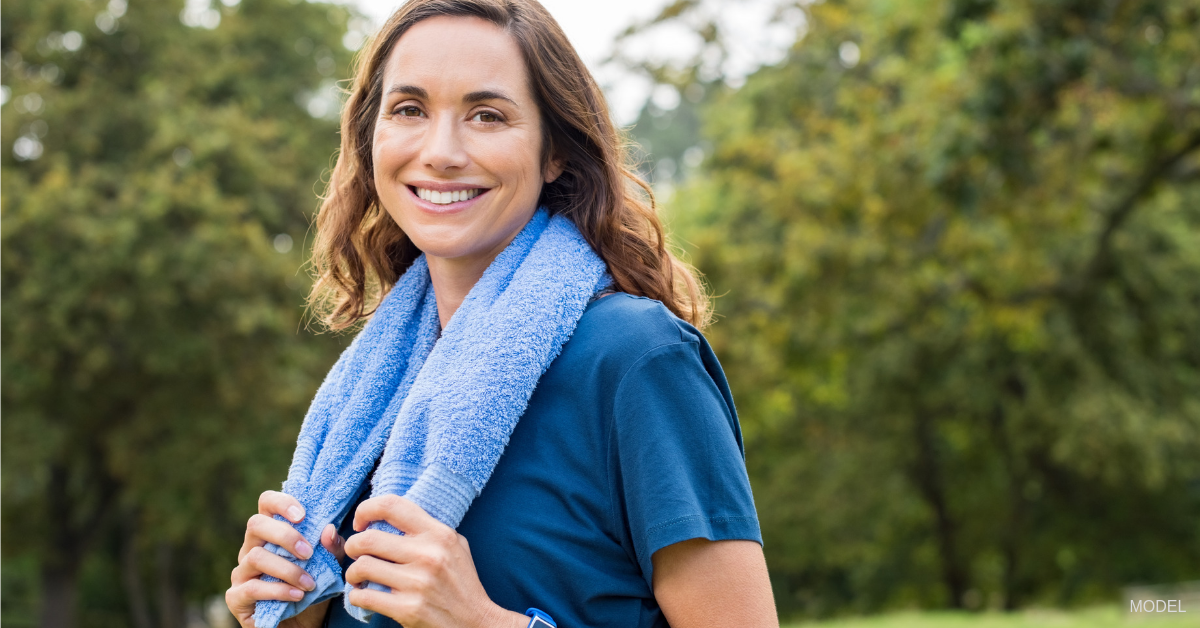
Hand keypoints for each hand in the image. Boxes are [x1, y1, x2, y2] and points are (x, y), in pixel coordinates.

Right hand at [226, 490, 347, 627]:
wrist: (303, 626)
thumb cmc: (313, 589)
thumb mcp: (330, 567)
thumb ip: (332, 548)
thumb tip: (328, 529)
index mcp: (271, 534)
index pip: (266, 504)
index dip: (281, 503)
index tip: (303, 515)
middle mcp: (251, 548)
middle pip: (255, 524)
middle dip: (285, 536)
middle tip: (309, 553)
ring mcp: (241, 572)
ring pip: (256, 557)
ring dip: (287, 569)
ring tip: (309, 583)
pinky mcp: (236, 596)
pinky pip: (252, 587)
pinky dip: (278, 590)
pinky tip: (297, 595)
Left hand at [342, 495, 526, 627]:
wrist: (475, 622)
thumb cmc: (462, 582)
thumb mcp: (455, 545)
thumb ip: (428, 529)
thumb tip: (392, 516)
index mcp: (438, 534)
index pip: (392, 506)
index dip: (366, 509)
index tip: (361, 522)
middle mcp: (428, 555)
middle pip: (368, 539)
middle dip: (352, 546)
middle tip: (354, 552)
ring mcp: (417, 583)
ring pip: (363, 566)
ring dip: (352, 572)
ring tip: (357, 576)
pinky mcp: (408, 609)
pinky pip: (364, 596)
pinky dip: (356, 595)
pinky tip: (362, 594)